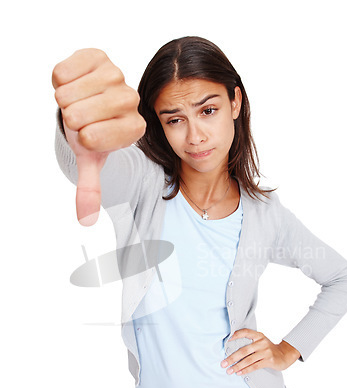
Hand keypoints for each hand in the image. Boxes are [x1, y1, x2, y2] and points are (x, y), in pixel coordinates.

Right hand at [52, 48, 145, 225]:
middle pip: (76, 116)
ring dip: (65, 100)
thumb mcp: (91, 160)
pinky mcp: (98, 56)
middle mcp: (131, 100)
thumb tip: (85, 221)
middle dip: (70, 119)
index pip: (90, 138)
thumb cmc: (92, 130)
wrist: (89, 101)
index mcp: (134, 128)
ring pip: (68, 94)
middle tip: (81, 117)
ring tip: (79, 101)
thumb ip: (90, 188)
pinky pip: (62, 72)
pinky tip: (75, 84)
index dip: (81, 138)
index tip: (89, 135)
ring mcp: (116, 75)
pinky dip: (60, 80)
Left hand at [220, 328, 300, 375]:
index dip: (236, 335)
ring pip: (248, 360)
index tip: (227, 340)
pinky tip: (239, 373)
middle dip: (232, 358)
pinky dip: (246, 370)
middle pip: (244, 350)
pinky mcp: (269, 360)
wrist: (285, 355)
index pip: (245, 332)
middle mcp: (262, 342)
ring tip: (229, 371)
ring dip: (237, 366)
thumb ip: (250, 343)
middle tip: (223, 363)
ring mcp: (266, 352)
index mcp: (259, 336)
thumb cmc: (268, 349)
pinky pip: (255, 366)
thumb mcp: (261, 341)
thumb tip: (232, 348)